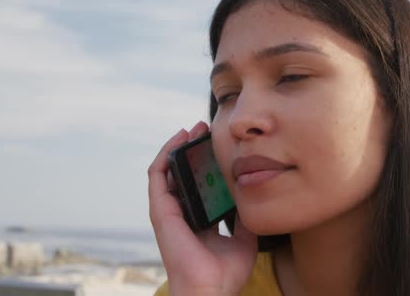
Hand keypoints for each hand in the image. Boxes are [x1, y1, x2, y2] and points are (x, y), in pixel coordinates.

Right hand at [148, 121, 257, 294]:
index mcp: (197, 219)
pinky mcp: (161, 210)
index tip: (219, 146)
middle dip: (193, 149)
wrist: (211, 289)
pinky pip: (158, 175)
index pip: (199, 185)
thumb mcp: (244, 238)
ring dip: (178, 146)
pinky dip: (166, 154)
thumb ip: (243, 218)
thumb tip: (251, 198)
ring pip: (167, 170)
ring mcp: (169, 211)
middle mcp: (181, 213)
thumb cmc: (225, 272)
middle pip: (183, 174)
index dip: (206, 164)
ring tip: (193, 128)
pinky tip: (179, 138)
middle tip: (206, 129)